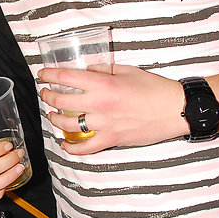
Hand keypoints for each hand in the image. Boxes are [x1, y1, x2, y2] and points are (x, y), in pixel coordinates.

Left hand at [37, 63, 186, 153]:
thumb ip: (104, 69)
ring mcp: (104, 124)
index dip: (49, 75)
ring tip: (51, 114)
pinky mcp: (111, 140)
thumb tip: (87, 70)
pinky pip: (85, 148)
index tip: (42, 74)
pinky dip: (72, 148)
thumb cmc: (155, 89)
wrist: (176, 110)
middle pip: (61, 101)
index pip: (66, 77)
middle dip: (47, 96)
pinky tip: (64, 144)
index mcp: (103, 84)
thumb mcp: (127, 70)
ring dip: (54, 119)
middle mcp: (99, 104)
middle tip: (45, 93)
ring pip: (67, 124)